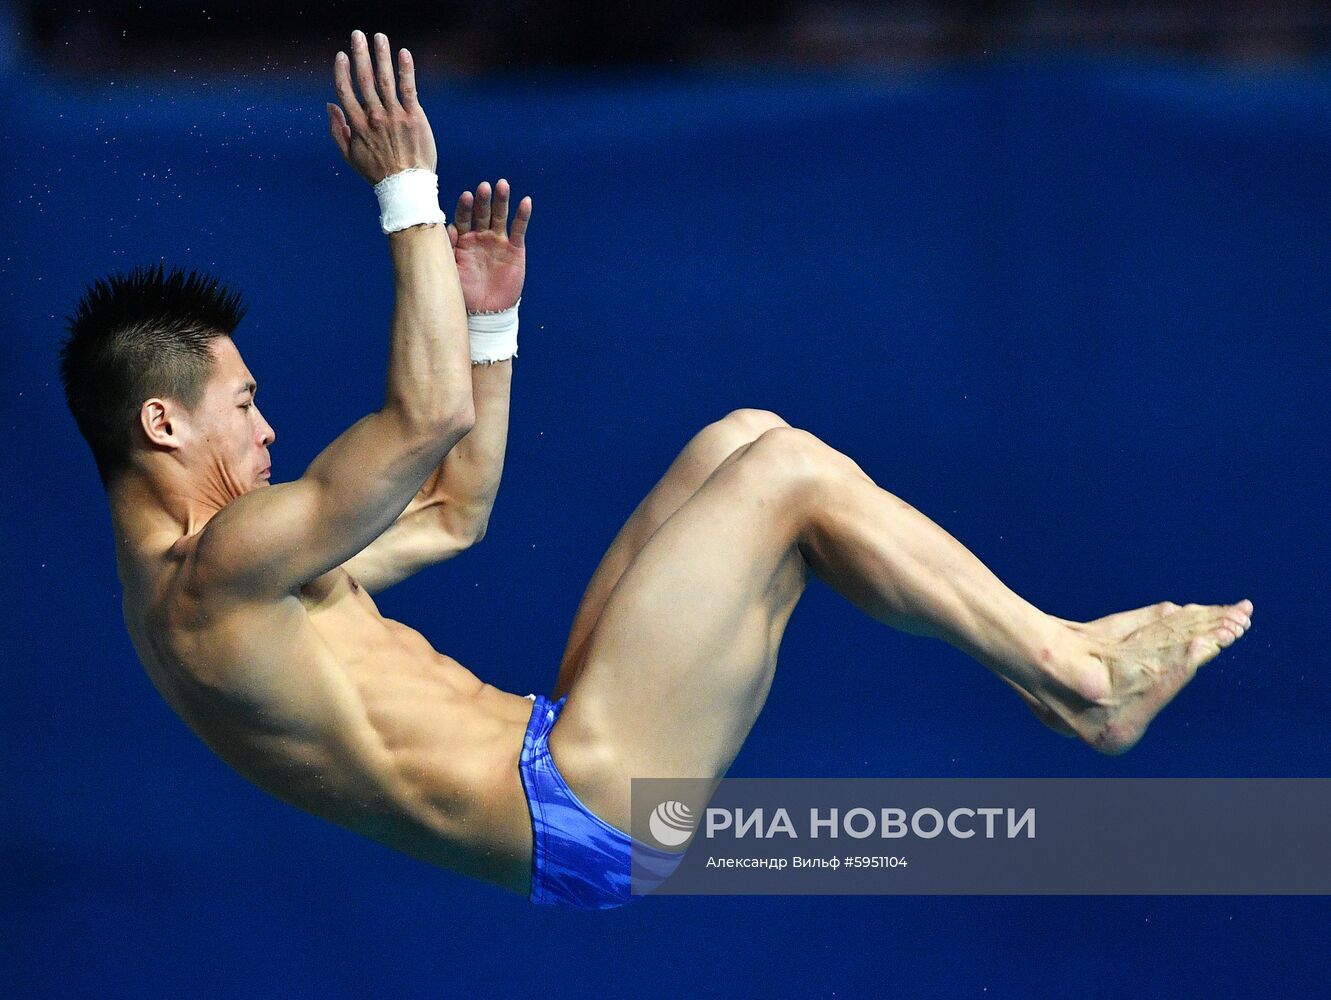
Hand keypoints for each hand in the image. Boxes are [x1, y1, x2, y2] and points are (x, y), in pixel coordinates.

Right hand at [326, 29, 437, 184]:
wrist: (407, 187)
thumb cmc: (378, 173)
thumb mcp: (350, 157)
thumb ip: (337, 131)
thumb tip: (330, 105)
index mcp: (358, 125)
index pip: (346, 91)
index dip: (342, 71)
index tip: (341, 55)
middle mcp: (375, 117)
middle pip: (364, 79)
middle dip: (360, 54)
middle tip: (357, 35)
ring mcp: (395, 116)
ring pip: (385, 79)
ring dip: (381, 55)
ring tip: (379, 37)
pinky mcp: (414, 117)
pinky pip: (409, 88)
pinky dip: (405, 70)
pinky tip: (403, 53)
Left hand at [449, 179, 531, 312]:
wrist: (487, 311)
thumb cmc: (465, 292)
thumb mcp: (452, 270)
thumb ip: (449, 248)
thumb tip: (445, 227)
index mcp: (463, 239)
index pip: (463, 218)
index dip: (465, 207)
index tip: (466, 196)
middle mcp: (480, 236)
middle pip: (482, 213)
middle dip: (483, 200)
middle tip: (484, 187)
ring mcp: (498, 241)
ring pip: (500, 216)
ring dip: (502, 200)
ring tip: (503, 185)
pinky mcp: (515, 249)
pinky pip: (518, 229)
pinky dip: (522, 216)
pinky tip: (525, 202)